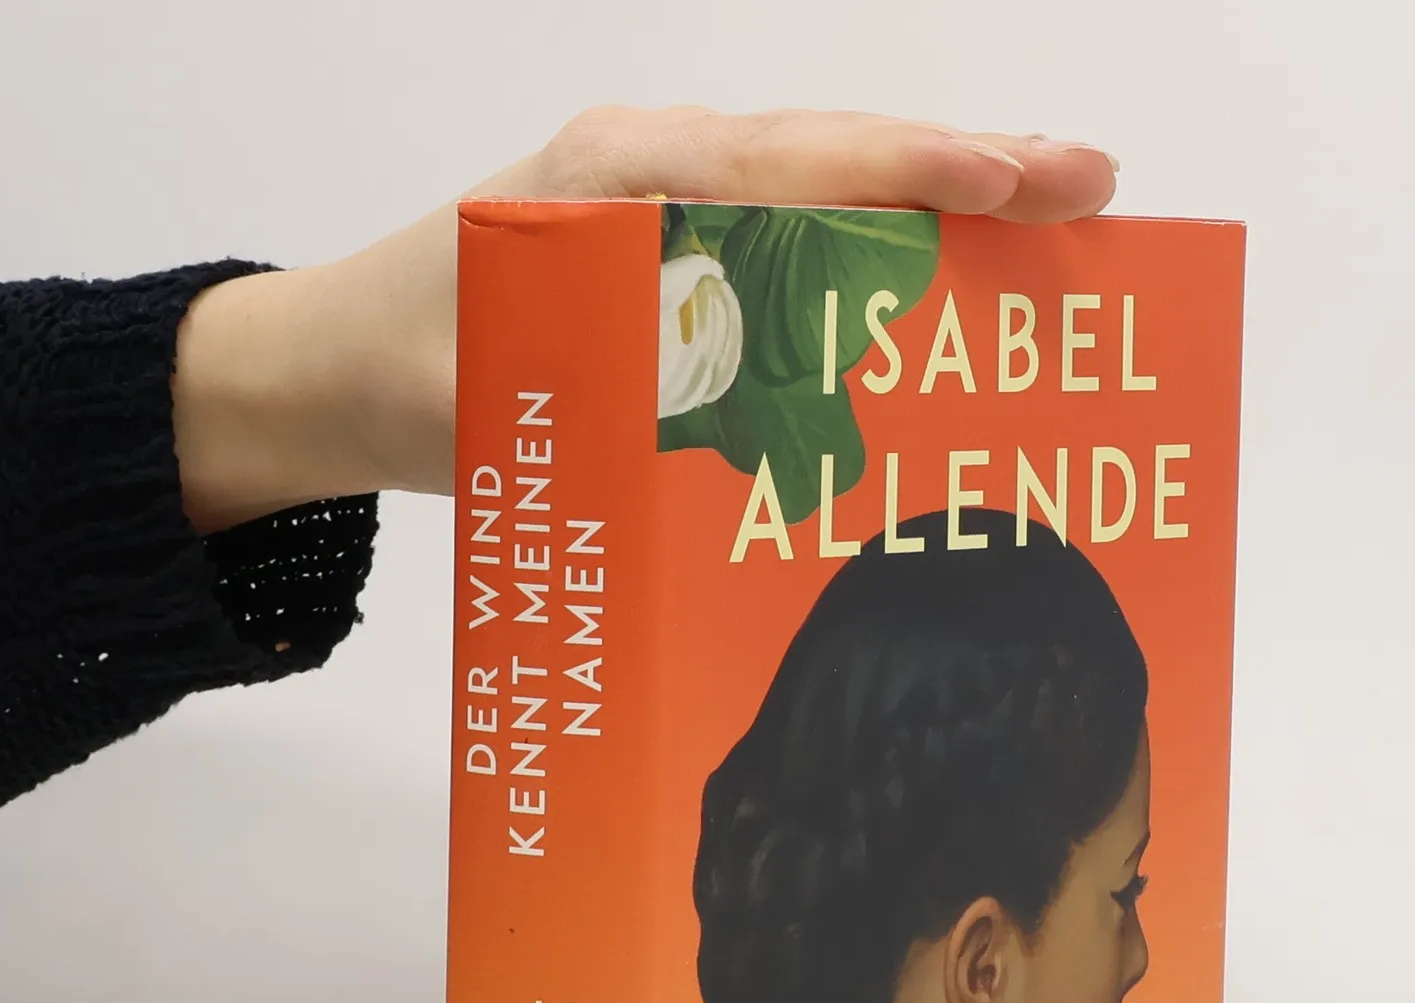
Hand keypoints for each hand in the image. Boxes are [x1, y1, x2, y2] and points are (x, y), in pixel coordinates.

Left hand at [172, 107, 1118, 534]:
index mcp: (617, 183)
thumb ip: (627, 401)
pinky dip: (870, 239)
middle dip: (966, 170)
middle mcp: (650, 166)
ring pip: (820, 181)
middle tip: (1090, 186)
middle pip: (833, 153)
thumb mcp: (512, 403)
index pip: (794, 163)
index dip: (914, 175)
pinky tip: (933, 274)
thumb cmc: (408, 377)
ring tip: (1046, 218)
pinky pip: (785, 224)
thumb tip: (766, 436)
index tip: (1019, 185)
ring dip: (932, 201)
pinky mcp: (659, 238)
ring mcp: (657, 194)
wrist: (324, 365)